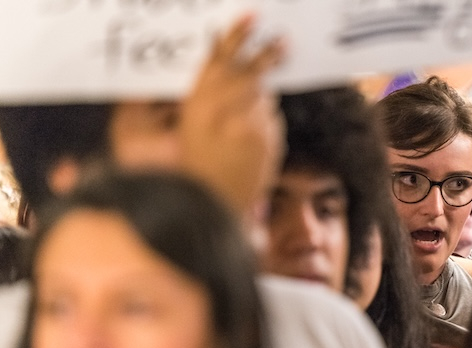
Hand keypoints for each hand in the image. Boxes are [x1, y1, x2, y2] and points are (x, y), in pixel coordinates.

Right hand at [179, 13, 284, 214]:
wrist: (208, 204)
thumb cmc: (192, 168)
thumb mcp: (189, 127)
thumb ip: (209, 100)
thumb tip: (231, 82)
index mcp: (200, 100)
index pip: (221, 57)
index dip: (237, 34)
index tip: (251, 17)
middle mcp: (227, 107)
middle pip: (253, 70)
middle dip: (268, 54)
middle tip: (283, 41)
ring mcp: (252, 123)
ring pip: (264, 99)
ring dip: (260, 101)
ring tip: (249, 112)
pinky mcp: (269, 140)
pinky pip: (270, 123)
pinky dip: (263, 126)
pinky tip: (249, 140)